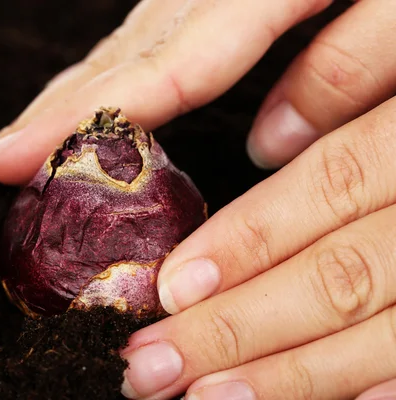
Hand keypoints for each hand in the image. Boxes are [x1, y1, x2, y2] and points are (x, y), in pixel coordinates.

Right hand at [0, 0, 394, 200]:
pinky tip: (71, 115)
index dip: (84, 120)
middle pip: (112, 61)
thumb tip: (271, 142)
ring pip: (115, 54)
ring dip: (54, 107)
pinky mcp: (205, 1)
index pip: (163, 64)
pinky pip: (140, 47)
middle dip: (35, 119)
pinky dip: (97, 88)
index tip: (6, 163)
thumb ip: (356, 57)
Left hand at [119, 95, 395, 397]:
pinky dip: (384, 387)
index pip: (333, 186)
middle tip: (153, 367)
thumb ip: (354, 76)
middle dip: (240, 329)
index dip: (249, 239)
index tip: (173, 288)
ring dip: (292, 377)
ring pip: (388, 328)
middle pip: (344, 274)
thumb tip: (270, 139)